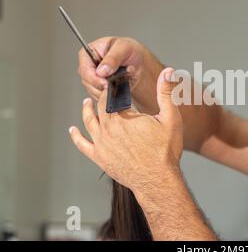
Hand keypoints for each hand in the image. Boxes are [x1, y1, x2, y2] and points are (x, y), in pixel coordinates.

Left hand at [69, 68, 182, 191]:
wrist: (157, 180)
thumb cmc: (165, 151)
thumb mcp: (170, 118)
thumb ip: (166, 93)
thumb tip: (168, 72)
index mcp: (123, 116)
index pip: (113, 94)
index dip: (114, 86)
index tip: (117, 80)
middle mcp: (108, 128)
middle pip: (100, 107)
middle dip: (103, 96)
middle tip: (107, 90)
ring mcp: (101, 144)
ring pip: (89, 122)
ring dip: (87, 111)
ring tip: (86, 103)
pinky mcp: (99, 158)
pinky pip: (83, 145)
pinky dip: (76, 137)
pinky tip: (72, 131)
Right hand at [78, 37, 163, 113]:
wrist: (140, 62)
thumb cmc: (131, 50)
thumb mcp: (124, 48)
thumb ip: (113, 58)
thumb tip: (101, 71)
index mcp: (90, 52)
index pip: (84, 68)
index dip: (93, 77)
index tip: (105, 83)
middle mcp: (89, 65)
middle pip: (87, 81)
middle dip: (101, 86)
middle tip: (115, 85)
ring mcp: (94, 77)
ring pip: (93, 91)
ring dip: (106, 91)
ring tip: (120, 83)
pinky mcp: (100, 87)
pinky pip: (100, 96)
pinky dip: (109, 95)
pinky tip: (118, 89)